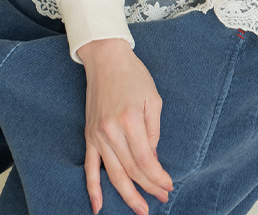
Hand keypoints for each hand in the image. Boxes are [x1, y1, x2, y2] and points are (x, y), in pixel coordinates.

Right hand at [78, 38, 173, 214]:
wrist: (106, 59)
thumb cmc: (134, 75)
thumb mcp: (153, 99)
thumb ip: (153, 131)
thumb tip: (153, 159)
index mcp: (130, 120)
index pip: (145, 159)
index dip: (157, 177)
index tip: (168, 186)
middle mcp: (111, 130)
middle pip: (131, 169)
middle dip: (148, 188)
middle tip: (161, 198)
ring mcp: (97, 134)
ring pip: (113, 173)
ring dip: (127, 194)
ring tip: (141, 209)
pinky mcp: (89, 135)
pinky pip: (89, 166)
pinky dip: (93, 188)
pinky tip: (99, 206)